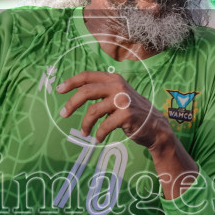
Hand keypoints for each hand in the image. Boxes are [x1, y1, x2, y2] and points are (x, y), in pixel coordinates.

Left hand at [56, 71, 171, 149]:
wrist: (155, 125)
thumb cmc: (132, 111)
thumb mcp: (117, 95)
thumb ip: (102, 92)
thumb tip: (76, 95)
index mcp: (113, 79)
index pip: (87, 76)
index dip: (71, 82)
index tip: (58, 90)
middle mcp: (117, 86)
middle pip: (86, 91)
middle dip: (71, 103)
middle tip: (63, 114)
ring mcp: (123, 100)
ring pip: (93, 111)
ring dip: (85, 124)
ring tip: (84, 132)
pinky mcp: (126, 115)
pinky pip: (104, 126)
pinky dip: (98, 134)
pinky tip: (98, 138)